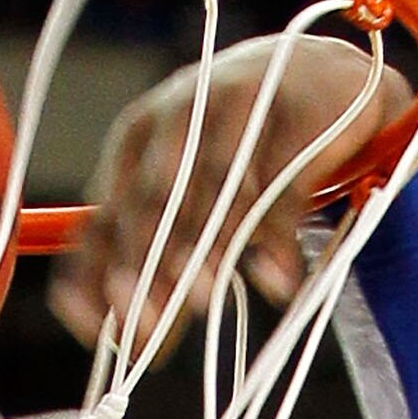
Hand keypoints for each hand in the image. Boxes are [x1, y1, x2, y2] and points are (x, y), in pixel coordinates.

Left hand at [50, 34, 416, 351]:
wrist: (322, 75)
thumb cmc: (242, 153)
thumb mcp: (189, 193)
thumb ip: (157, 255)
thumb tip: (127, 343)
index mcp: (134, 145)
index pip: (102, 220)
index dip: (95, 280)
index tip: (103, 336)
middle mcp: (173, 121)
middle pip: (150, 205)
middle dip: (145, 269)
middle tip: (148, 325)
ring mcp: (230, 107)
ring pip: (211, 188)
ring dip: (206, 248)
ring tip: (203, 299)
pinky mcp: (288, 111)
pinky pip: (278, 183)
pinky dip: (277, 237)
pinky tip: (275, 281)